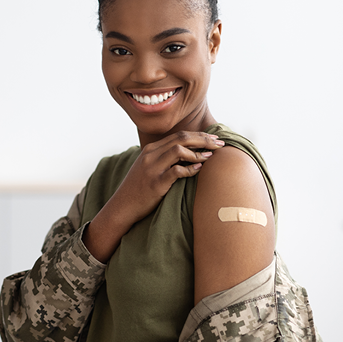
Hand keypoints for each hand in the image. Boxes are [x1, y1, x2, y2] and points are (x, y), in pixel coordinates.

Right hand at [83, 131, 224, 262]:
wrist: (123, 206)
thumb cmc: (139, 189)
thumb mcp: (148, 168)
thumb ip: (163, 158)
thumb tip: (188, 154)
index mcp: (151, 149)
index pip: (179, 135)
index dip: (199, 135)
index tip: (214, 139)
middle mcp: (151, 155)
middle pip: (181, 139)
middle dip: (203, 140)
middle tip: (219, 144)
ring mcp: (152, 168)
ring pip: (179, 150)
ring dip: (198, 153)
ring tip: (210, 157)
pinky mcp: (155, 183)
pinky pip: (176, 171)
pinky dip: (189, 169)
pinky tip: (199, 169)